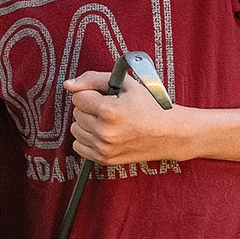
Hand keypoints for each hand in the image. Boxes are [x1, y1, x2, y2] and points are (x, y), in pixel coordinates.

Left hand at [65, 70, 186, 164]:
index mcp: (109, 111)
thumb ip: (92, 79)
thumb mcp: (125, 84)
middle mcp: (105, 131)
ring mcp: (104, 147)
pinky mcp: (104, 159)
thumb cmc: (150, 106)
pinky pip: (78, 146)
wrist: (171, 133)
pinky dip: (87, 138)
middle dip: (89, 107)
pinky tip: (103, 133)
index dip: (90, 93)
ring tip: (107, 121)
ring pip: (75, 128)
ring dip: (87, 122)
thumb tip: (68, 84)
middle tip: (110, 108)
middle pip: (76, 112)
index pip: (77, 97)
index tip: (105, 96)